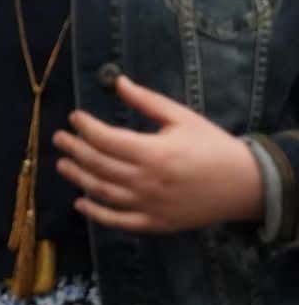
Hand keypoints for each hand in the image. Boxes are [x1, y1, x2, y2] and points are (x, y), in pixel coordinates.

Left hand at [53, 75, 263, 232]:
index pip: (106, 139)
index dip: (85, 127)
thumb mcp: (180, 117)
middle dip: (75, 150)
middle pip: (99, 164)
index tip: (74, 117)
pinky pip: (119, 221)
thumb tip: (117, 81)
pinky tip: (80, 203)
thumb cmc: (212, 145)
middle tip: (59, 138)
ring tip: (62, 164)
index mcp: (153, 152)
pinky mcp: (156, 223)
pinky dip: (97, 214)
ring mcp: (150, 205)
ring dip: (78, 178)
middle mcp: (147, 181)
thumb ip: (145, 101)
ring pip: (103, 192)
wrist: (246, 185)